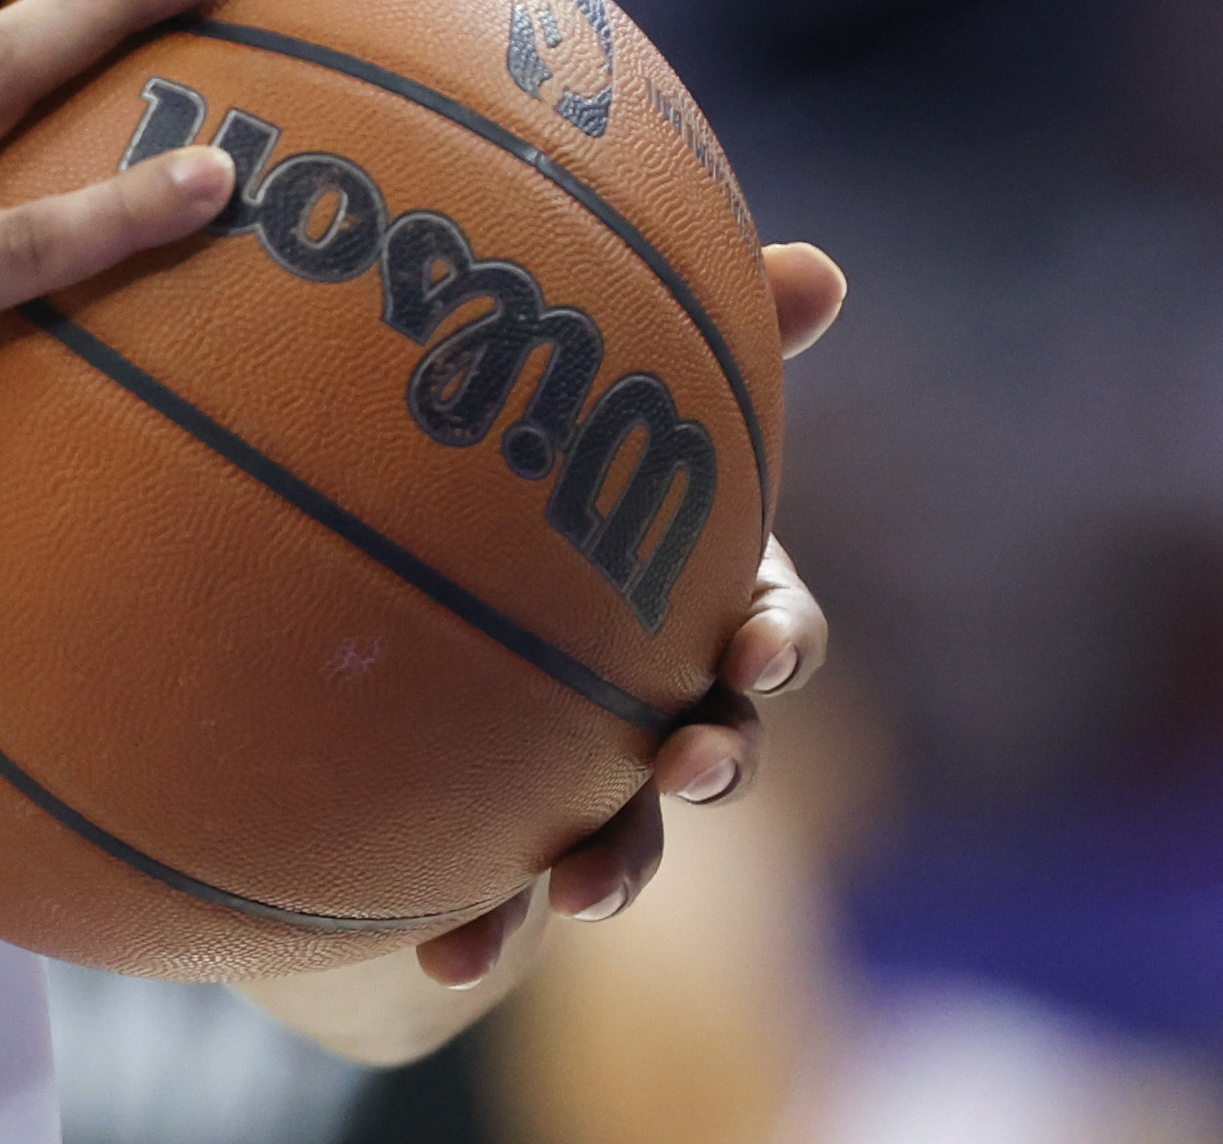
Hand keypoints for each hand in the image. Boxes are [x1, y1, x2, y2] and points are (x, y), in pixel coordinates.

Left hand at [409, 238, 850, 988]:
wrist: (401, 612)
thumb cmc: (531, 476)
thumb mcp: (595, 402)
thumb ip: (700, 338)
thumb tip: (821, 267)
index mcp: (695, 601)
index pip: (771, 622)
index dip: (777, 635)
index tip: (757, 643)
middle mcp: (659, 701)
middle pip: (716, 745)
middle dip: (713, 764)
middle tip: (687, 763)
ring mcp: (584, 780)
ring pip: (626, 841)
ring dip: (617, 867)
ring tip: (576, 893)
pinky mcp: (501, 842)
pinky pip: (498, 895)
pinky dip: (484, 932)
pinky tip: (442, 954)